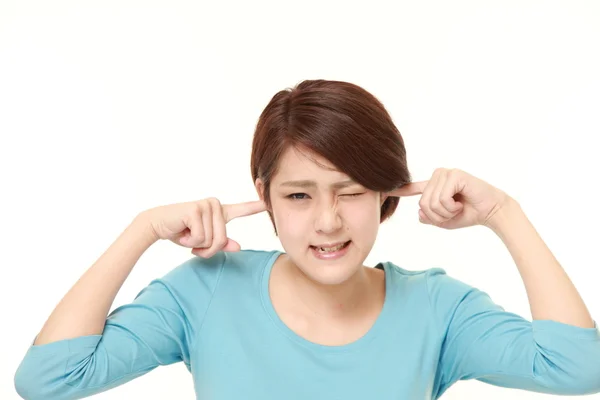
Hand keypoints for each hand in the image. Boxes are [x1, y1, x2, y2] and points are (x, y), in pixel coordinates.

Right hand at [142, 198, 265, 256]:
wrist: (156, 225)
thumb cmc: (181, 232)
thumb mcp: (203, 240)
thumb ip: (221, 243)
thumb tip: (238, 247)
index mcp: (219, 212)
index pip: (242, 209)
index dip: (256, 207)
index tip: (268, 202)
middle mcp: (215, 205)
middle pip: (222, 239)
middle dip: (207, 249)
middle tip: (193, 243)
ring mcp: (207, 206)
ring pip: (212, 240)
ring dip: (198, 245)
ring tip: (187, 235)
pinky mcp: (196, 210)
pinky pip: (201, 238)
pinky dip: (190, 241)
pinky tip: (182, 232)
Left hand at [388, 168, 510, 229]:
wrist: (491, 212)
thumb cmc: (468, 214)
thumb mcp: (444, 220)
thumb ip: (430, 217)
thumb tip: (419, 213)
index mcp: (433, 184)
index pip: (413, 188)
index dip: (399, 190)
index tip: (385, 191)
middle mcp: (437, 175)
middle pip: (422, 203)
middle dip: (438, 216)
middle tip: (454, 212)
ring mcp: (445, 173)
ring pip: (431, 203)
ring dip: (446, 212)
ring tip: (458, 207)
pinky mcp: (454, 175)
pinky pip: (441, 199)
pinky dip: (451, 207)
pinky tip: (461, 202)